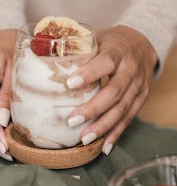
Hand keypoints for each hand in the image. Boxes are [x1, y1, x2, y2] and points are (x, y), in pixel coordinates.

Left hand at [66, 25, 157, 154]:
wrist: (142, 45)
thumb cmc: (113, 43)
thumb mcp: (98, 38)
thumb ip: (78, 47)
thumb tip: (43, 52)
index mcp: (118, 51)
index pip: (106, 62)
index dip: (89, 74)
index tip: (70, 84)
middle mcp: (131, 70)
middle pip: (114, 92)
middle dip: (93, 109)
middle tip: (72, 121)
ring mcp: (139, 86)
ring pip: (123, 109)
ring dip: (103, 126)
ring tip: (85, 138)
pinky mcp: (141, 99)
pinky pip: (130, 118)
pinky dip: (117, 133)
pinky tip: (105, 147)